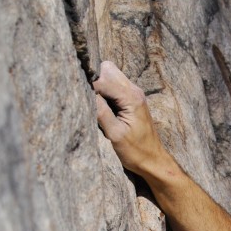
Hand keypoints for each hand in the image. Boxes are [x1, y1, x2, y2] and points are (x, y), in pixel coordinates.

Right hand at [93, 61, 167, 176]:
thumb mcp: (115, 134)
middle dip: (94, 79)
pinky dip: (105, 91)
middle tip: (86, 96)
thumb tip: (85, 92)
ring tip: (94, 102)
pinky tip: (102, 105)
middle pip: (107, 69)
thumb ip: (101, 111)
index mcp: (131, 98)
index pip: (103, 80)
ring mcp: (134, 93)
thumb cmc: (136, 152)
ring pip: (111, 75)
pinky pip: (115, 85)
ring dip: (100, 84)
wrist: (153, 161)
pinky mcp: (132, 100)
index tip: (77, 93)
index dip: (88, 85)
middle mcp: (134, 91)